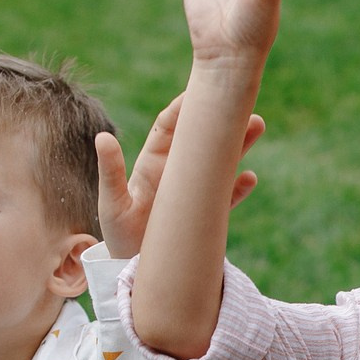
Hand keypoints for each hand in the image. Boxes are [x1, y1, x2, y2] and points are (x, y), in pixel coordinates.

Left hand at [95, 97, 265, 261]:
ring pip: (219, 162)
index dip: (184, 108)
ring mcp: (193, 194)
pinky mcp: (204, 216)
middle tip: (240, 101)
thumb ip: (110, 171)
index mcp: (153, 164)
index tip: (198, 91)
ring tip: (256, 125)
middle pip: (202, 139)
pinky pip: (225, 198)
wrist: (133, 269)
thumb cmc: (119, 236)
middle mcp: (176, 174)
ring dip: (238, 145)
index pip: (171, 127)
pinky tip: (250, 177)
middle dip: (220, 120)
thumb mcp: (112, 204)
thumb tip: (103, 136)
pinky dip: (237, 188)